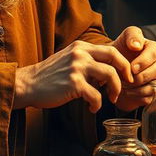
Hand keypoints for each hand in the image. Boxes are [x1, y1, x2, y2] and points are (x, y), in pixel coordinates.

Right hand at [13, 41, 133, 112]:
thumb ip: (87, 61)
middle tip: (127, 85)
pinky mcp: (73, 83)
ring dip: (114, 90)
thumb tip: (108, 72)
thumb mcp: (69, 60)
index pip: (111, 50)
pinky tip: (92, 108)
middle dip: (125, 72)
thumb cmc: (50, 76)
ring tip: (110, 99)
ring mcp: (77, 67)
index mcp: (81, 47)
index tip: (126, 75)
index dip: (123, 63)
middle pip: (114, 58)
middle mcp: (80, 53)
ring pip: (109, 76)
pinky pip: (96, 95)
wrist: (28, 84)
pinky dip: (98, 104)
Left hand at [110, 26, 155, 111]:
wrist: (116, 68)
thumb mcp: (125, 38)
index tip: (131, 68)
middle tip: (126, 79)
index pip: (153, 53)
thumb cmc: (121, 51)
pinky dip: (137, 96)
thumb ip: (132, 35)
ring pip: (154, 87)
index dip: (143, 61)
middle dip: (139, 77)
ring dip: (136, 88)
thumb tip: (137, 45)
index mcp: (154, 48)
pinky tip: (128, 92)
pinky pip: (150, 98)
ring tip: (124, 85)